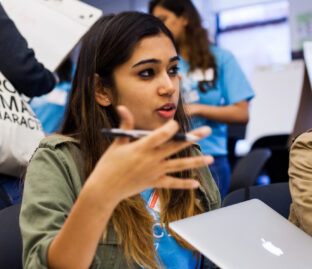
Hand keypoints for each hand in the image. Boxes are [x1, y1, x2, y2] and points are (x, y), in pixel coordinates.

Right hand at [85, 106, 212, 207]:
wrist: (104, 189)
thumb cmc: (108, 165)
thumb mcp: (117, 143)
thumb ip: (125, 125)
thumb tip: (122, 107)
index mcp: (142, 147)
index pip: (162, 134)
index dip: (172, 127)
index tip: (177, 123)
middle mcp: (152, 159)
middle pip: (176, 146)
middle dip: (193, 137)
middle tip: (208, 131)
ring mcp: (155, 172)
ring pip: (179, 165)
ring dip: (196, 162)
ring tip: (211, 159)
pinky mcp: (154, 182)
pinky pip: (172, 183)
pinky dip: (184, 184)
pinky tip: (197, 183)